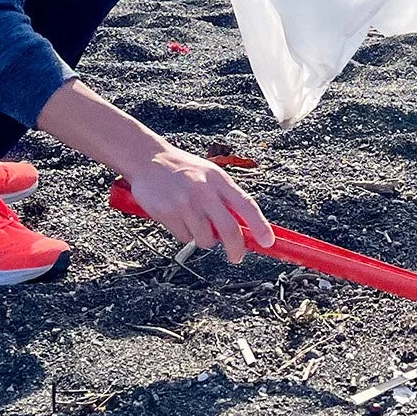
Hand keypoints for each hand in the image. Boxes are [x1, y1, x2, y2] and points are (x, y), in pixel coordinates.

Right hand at [121, 147, 274, 264]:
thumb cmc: (183, 170)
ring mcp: (186, 202)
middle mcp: (204, 191)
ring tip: (195, 223)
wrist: (148, 159)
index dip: (260, 226)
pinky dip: (185, 234)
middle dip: (236, 248)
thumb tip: (245, 228)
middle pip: (228, 229)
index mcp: (219, 180)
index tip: (268, 242)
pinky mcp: (168, 213)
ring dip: (204, 239)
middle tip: (236, 256)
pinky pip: (184, 237)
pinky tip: (178, 217)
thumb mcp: (210, 176)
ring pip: (205, 238)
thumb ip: (226, 199)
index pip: (246, 205)